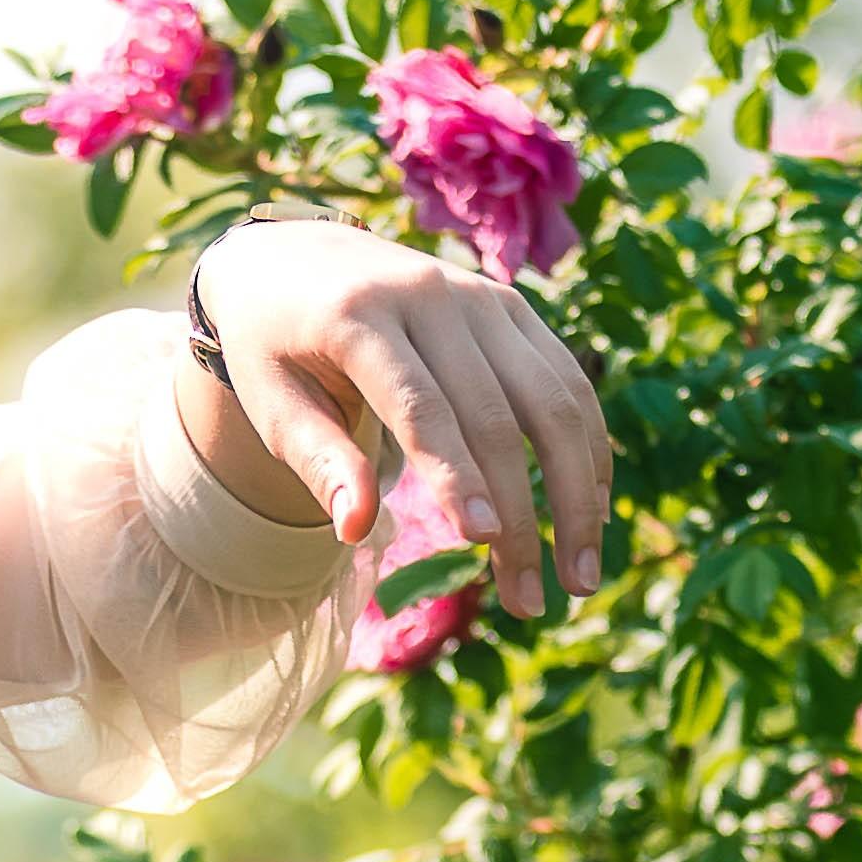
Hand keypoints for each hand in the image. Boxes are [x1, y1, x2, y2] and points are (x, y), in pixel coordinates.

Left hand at [188, 218, 616, 612]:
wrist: (297, 257)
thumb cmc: (275, 348)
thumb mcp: (272, 401)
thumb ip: (317, 459)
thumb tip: (354, 530)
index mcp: (357, 316)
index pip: (418, 404)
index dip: (454, 473)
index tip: (481, 542)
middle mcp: (430, 297)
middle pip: (495, 414)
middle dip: (522, 514)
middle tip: (534, 604)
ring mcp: (480, 297)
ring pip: (552, 398)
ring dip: (577, 492)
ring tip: (580, 577)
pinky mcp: (511, 307)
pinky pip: (565, 381)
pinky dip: (587, 450)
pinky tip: (588, 516)